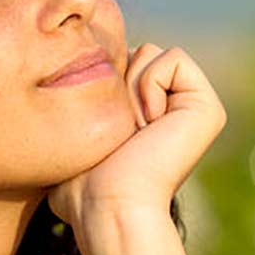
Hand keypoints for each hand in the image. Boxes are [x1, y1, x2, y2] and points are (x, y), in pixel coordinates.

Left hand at [44, 43, 226, 230]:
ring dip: (129, 89)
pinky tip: (150, 124)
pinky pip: (173, 58)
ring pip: (150, 51)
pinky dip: (151, 84)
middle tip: (119, 131)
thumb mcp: (67, 140)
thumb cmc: (80, 184)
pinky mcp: (208, 107)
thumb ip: (70, 115)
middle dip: (114, 82)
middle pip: (132, 50)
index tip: (102, 129)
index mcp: (146, 113)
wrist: (108, 204)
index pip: (115, 61)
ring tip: (133, 131)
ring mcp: (193, 108)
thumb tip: (46, 109)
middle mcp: (172, 107)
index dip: (97, 83)